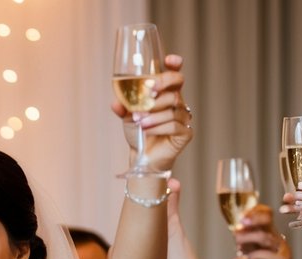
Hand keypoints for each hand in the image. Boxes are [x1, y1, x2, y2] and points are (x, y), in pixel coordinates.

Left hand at [111, 54, 192, 171]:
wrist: (142, 156)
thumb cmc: (138, 133)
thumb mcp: (128, 116)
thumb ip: (124, 106)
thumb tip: (116, 101)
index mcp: (165, 94)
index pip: (175, 75)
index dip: (175, 65)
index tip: (169, 60)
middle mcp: (177, 103)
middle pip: (176, 87)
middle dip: (161, 87)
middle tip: (147, 94)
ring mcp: (184, 117)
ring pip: (173, 108)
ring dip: (153, 114)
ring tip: (139, 121)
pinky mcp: (186, 133)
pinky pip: (174, 125)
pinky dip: (158, 127)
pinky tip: (146, 130)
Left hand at [236, 204, 292, 258]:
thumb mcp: (250, 249)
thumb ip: (244, 240)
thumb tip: (234, 230)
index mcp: (269, 232)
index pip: (267, 214)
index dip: (255, 211)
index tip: (241, 216)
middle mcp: (276, 237)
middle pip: (267, 222)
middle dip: (253, 220)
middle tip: (239, 225)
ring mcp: (281, 248)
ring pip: (264, 238)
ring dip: (247, 239)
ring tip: (237, 244)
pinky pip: (266, 255)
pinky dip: (251, 256)